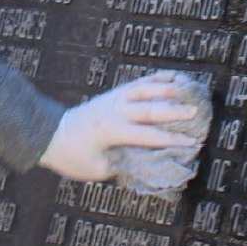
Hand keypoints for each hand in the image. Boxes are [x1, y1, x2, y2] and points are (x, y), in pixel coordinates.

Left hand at [40, 70, 210, 182]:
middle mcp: (115, 111)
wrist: (50, 134)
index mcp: (112, 131)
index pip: (148, 136)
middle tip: (196, 111)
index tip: (192, 142)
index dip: (171, 140)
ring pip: (146, 89)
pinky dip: (157, 79)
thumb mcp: (97, 169)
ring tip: (190, 88)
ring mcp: (115, 98)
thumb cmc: (73, 156)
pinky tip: (174, 77)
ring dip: (168, 88)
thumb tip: (148, 161)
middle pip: (150, 108)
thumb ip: (122, 164)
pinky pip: (139, 83)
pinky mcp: (114, 93)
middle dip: (174, 111)